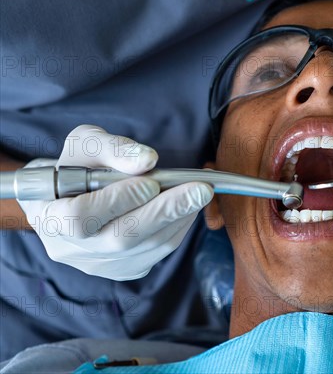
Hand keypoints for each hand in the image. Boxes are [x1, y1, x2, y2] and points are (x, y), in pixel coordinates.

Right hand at [18, 125, 212, 280]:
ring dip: (178, 219)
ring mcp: (97, 265)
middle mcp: (70, 250)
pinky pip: (156, 254)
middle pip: (121, 239)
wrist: (69, 196)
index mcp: (48, 217)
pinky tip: (188, 208)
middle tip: (200, 190)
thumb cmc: (75, 166)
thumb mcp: (86, 144)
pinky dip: (177, 229)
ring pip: (145, 249)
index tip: (152, 181)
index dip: (118, 201)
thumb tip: (148, 160)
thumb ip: (113, 149)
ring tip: (199, 194)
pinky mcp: (123, 270)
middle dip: (165, 211)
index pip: (81, 218)